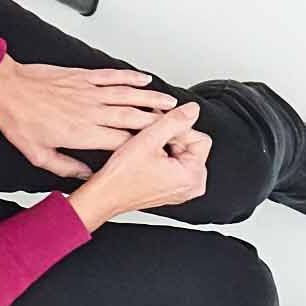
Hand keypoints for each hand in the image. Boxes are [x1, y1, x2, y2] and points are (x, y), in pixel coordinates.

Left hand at [0, 60, 181, 174]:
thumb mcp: (38, 155)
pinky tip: (144, 80)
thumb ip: (66, 167)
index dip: (144, 145)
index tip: (160, 149)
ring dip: (151, 99)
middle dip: (159, 121)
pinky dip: (130, 77)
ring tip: (170, 103)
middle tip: (179, 124)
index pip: (122, 141)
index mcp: (82, 133)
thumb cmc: (18, 120)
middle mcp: (90, 111)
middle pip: (133, 117)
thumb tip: (86, 175)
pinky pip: (112, 76)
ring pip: (127, 95)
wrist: (5, 88)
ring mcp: (88, 91)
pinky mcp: (82, 76)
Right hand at [63, 105, 215, 225]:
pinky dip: (164, 155)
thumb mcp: (149, 139)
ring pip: (183, 153)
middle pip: (193, 146)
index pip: (200, 138)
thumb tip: (193, 110)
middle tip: (151, 134)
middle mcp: (192, 186)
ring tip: (147, 144)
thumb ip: (175, 121)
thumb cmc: (122, 177)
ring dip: (167, 144)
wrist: (106, 195)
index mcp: (192, 177)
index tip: (160, 127)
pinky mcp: (174, 190)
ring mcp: (183, 190)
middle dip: (173, 136)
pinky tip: (147, 154)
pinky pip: (176, 164)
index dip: (179, 128)